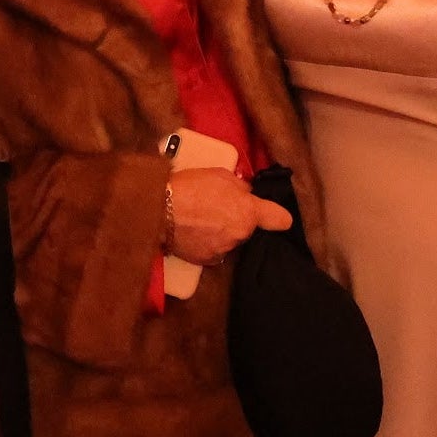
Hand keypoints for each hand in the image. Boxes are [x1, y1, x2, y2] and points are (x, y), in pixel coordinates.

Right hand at [164, 168, 292, 264]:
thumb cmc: (188, 188)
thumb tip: (247, 193)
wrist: (157, 210)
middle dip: (237, 220)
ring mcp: (224, 250)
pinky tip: (193, 231)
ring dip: (221, 233)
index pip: (279, 220)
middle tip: (216, 208)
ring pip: (230, 241)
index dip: (279, 217)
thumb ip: (240, 186)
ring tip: (200, 219)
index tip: (278, 218)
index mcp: (248, 212)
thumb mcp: (219, 175)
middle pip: (247, 229)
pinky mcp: (206, 260)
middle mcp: (240, 234)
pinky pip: (214, 251)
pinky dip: (207, 244)